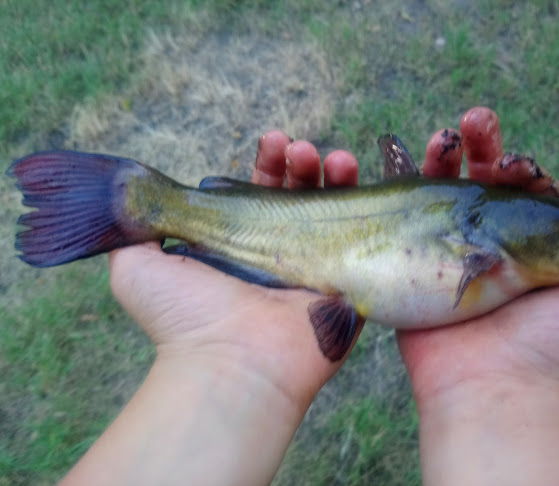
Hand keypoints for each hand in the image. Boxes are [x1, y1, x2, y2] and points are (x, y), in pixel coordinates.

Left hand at [62, 132, 360, 485]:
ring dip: (336, 177)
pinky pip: (363, 240)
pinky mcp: (345, 285)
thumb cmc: (182, 318)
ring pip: (334, 213)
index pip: (258, 194)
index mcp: (236, 246)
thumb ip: (136, 229)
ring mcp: (313, 269)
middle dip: (302, 165)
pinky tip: (355, 178)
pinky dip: (365, 208)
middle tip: (300, 148)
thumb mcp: (135, 266)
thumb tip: (133, 201)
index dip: (267, 166)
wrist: (229, 364)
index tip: (271, 141)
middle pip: (298, 197)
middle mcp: (276, 255)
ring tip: (337, 157)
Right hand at [399, 108, 558, 484]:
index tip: (521, 165)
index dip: (524, 168)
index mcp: (539, 244)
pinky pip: (404, 220)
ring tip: (439, 138)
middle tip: (474, 122)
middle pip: (483, 182)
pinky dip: (398, 190)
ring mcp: (451, 255)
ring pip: (442, 193)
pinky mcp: (416, 266)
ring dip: (440, 158)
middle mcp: (494, 245)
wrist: (500, 389)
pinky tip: (397, 162)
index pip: (530, 189)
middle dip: (481, 147)